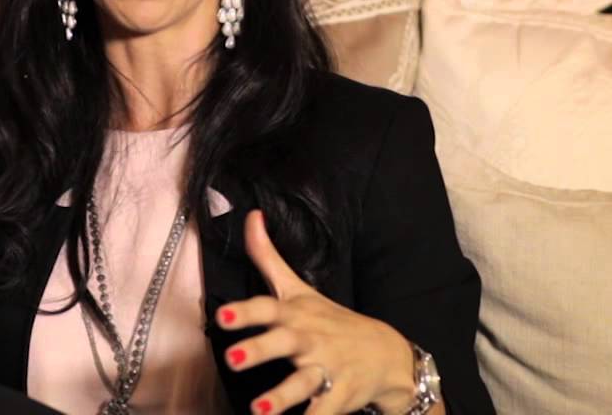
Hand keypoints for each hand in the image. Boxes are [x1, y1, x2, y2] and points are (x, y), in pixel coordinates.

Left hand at [216, 211, 417, 414]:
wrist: (386, 353)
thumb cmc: (330, 319)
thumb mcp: (299, 288)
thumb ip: (267, 257)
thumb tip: (250, 216)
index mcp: (295, 314)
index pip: (268, 308)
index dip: (246, 312)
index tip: (224, 315)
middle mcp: (309, 339)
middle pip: (283, 343)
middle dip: (259, 351)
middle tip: (232, 359)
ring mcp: (326, 369)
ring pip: (302, 384)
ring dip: (281, 397)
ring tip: (258, 411)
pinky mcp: (339, 396)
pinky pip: (323, 413)